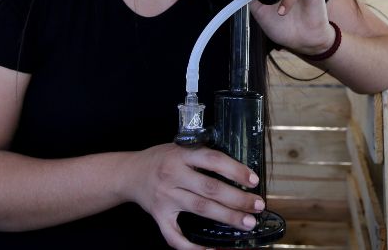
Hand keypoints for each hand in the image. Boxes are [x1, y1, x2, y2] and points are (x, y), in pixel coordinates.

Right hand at [125, 143, 263, 249]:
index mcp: (181, 155)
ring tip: (247, 223)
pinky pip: (175, 236)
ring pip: (200, 208)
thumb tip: (238, 170)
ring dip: (227, 217)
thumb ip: (202, 156)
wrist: (129, 173)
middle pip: (211, 189)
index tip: (254, 180)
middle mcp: (173, 175)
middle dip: (238, 199)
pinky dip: (193, 246)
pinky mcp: (159, 216)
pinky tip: (212, 249)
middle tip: (257, 206)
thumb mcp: (180, 147)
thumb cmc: (161, 159)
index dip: (236, 170)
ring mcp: (165, 197)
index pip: (213, 160)